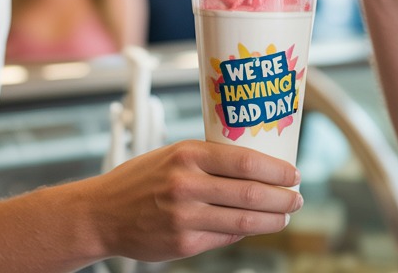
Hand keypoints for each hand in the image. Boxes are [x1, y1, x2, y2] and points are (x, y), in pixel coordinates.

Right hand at [82, 140, 301, 261]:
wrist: (101, 213)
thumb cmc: (139, 180)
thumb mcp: (172, 155)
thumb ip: (209, 160)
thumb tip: (256, 171)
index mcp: (188, 154)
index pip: (246, 162)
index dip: (277, 171)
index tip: (293, 174)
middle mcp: (187, 184)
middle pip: (251, 194)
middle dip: (283, 198)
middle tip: (296, 198)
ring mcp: (185, 217)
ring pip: (244, 221)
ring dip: (272, 220)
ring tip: (284, 215)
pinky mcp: (183, 243)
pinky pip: (225, 238)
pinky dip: (243, 233)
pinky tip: (252, 226)